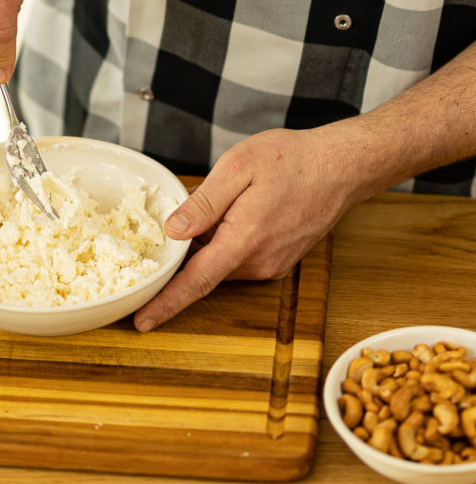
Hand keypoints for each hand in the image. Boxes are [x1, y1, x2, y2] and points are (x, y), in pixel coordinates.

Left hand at [133, 127, 358, 331]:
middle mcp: (259, 262)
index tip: (141, 322)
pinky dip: (224, 243)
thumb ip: (204, 202)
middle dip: (182, 257)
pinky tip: (232, 213)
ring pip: (220, 264)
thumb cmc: (294, 160)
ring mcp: (271, 264)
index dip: (165, 303)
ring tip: (211, 207)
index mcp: (244, 241)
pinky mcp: (278, 260)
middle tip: (170, 226)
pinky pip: (238, 259)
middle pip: (203, 271)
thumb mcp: (239, 167)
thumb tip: (174, 230)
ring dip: (205, 246)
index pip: (195, 282)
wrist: (342, 167)